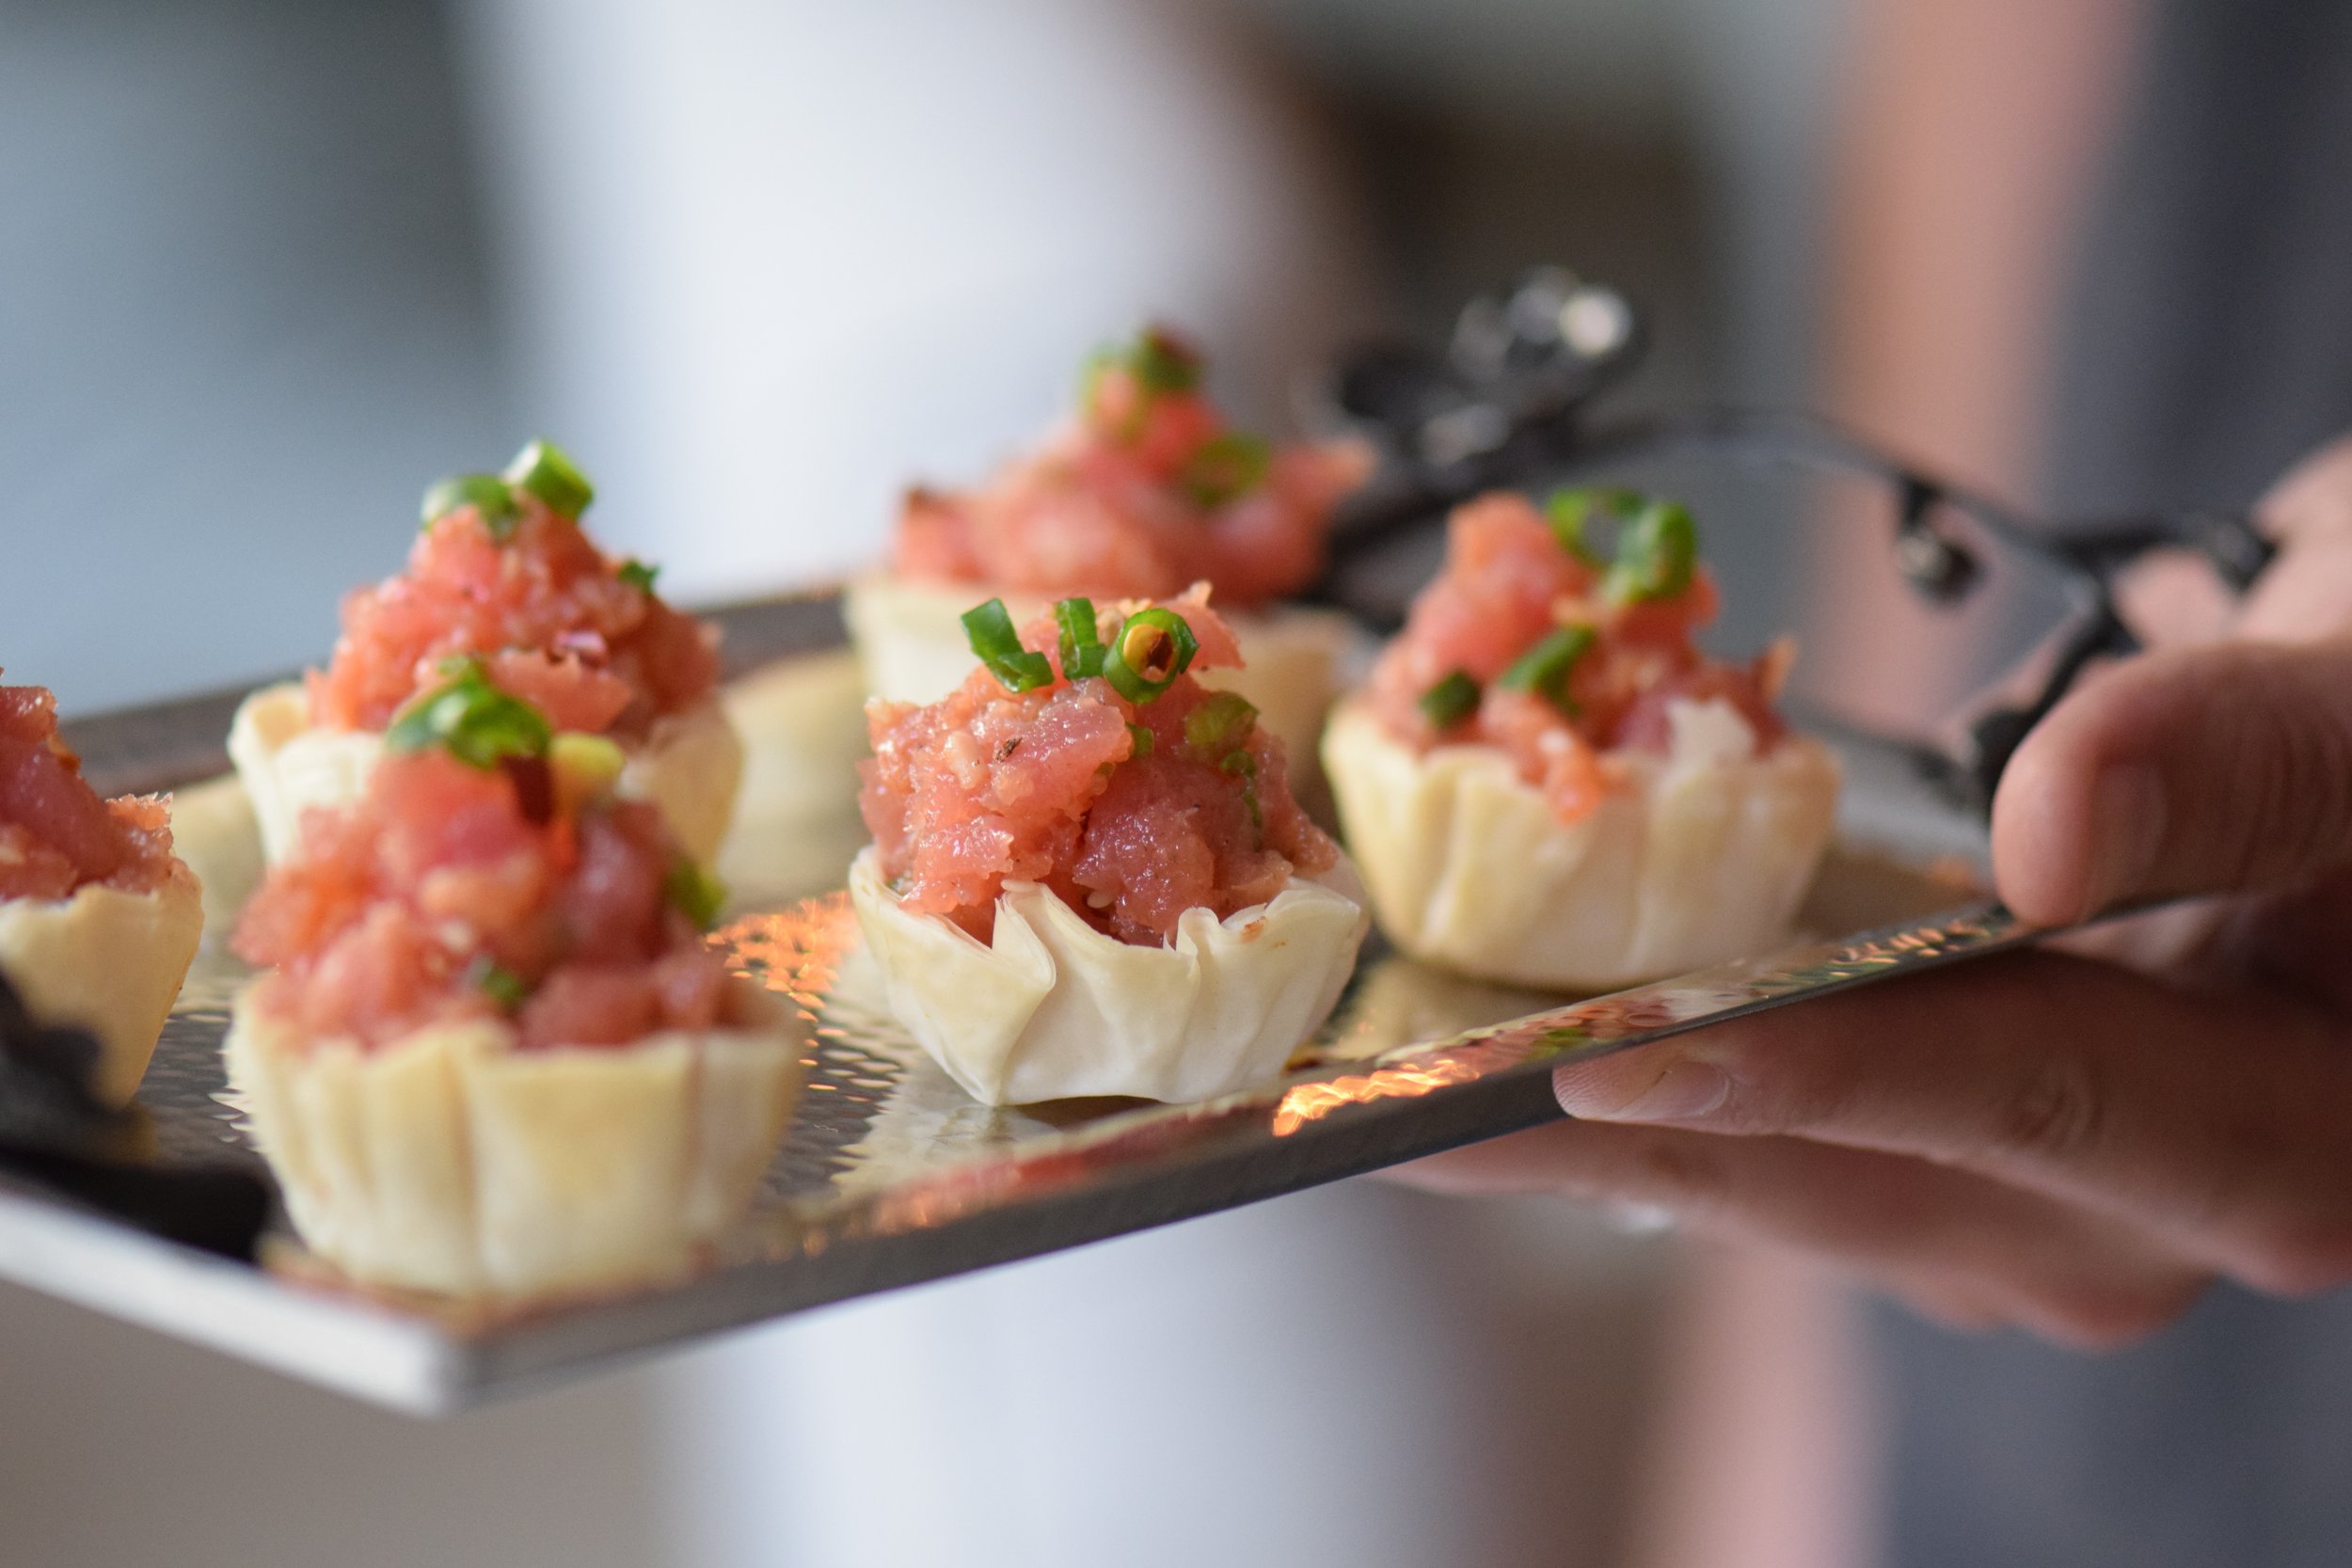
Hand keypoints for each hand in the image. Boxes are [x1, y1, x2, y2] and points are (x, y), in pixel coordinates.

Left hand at [1396, 437, 2351, 1346]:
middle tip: (1374, 1100)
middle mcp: (2130, 1206)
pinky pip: (1766, 1116)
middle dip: (1599, 1126)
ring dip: (1580, 1109)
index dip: (1799, 1074)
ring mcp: (2022, 1183)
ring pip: (1770, 1160)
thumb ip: (2253, 765)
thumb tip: (2052, 830)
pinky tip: (1501, 1021)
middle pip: (1833, 1168)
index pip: (2016, 1098)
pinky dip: (1636, 1063)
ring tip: (1385, 1069)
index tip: (1584, 1052)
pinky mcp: (1942, 1133)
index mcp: (2275, 1146)